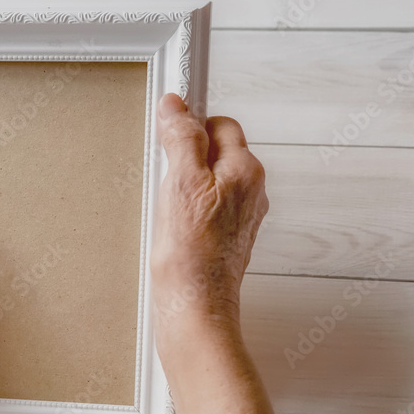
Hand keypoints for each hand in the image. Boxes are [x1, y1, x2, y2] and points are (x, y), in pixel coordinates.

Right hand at [151, 93, 266, 338]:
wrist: (194, 305)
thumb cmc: (193, 254)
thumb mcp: (182, 181)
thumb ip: (182, 137)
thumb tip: (176, 107)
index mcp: (246, 171)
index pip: (221, 124)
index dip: (192, 124)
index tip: (169, 126)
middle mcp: (249, 192)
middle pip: (214, 152)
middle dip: (186, 158)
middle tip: (165, 175)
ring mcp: (239, 217)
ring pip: (208, 182)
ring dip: (183, 187)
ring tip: (166, 207)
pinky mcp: (224, 238)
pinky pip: (203, 209)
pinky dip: (185, 211)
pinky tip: (170, 227)